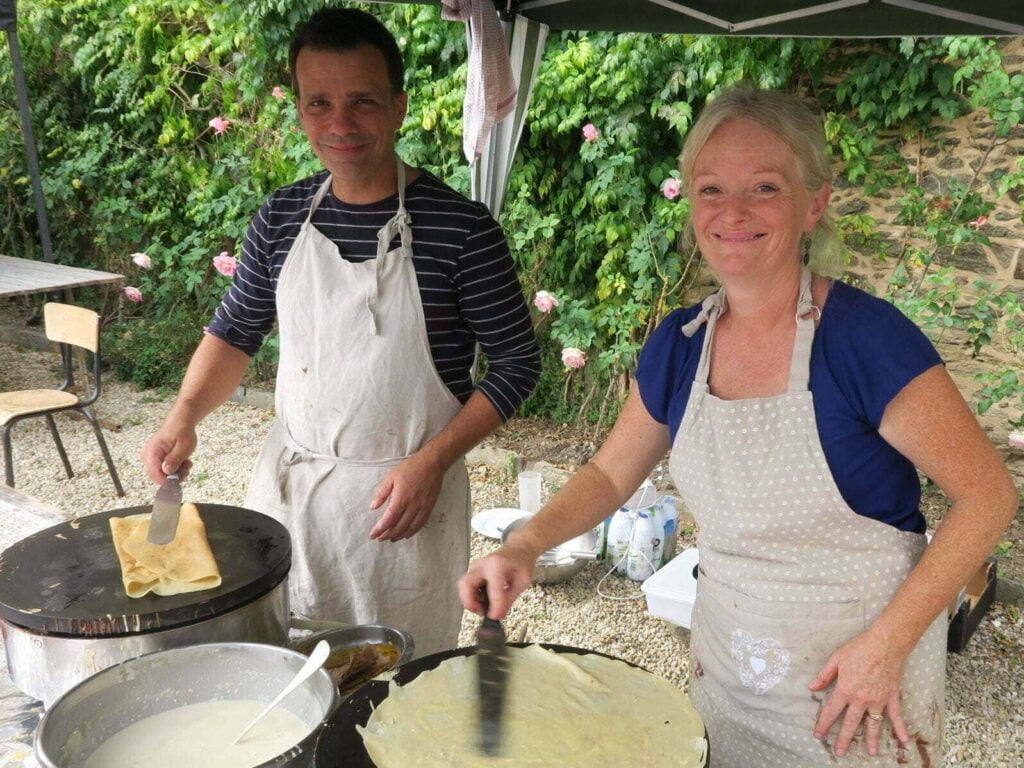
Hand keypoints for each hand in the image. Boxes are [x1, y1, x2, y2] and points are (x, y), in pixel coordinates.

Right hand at [141, 422, 195, 484]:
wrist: (180, 424)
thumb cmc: (182, 433)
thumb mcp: (183, 446)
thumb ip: (174, 459)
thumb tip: (167, 472)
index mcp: (152, 452)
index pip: (155, 475)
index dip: (168, 481)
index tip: (181, 479)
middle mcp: (147, 457)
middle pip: (158, 477)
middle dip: (174, 476)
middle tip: (187, 468)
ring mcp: (149, 459)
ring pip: (162, 475)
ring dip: (176, 472)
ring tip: (186, 462)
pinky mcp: (154, 460)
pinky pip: (163, 471)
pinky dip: (175, 469)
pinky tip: (182, 462)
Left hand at [368, 450, 444, 541]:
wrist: (432, 464)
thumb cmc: (410, 468)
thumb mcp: (391, 477)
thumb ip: (381, 493)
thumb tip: (372, 507)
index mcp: (401, 498)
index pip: (388, 519)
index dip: (380, 529)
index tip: (373, 535)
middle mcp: (412, 506)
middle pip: (398, 526)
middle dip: (387, 535)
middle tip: (380, 538)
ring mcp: (422, 508)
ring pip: (410, 528)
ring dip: (399, 535)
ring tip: (391, 539)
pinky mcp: (429, 508)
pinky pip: (421, 524)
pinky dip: (412, 532)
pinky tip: (406, 535)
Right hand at [457, 544, 535, 619]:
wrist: (517, 550)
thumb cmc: (520, 563)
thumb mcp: (522, 582)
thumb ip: (509, 599)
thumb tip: (497, 615)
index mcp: (497, 564)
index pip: (492, 589)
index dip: (494, 606)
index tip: (496, 617)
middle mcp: (482, 564)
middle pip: (465, 585)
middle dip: (471, 603)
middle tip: (483, 612)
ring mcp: (475, 567)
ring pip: (463, 586)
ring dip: (470, 601)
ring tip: (485, 607)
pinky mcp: (473, 571)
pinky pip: (467, 587)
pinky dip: (472, 597)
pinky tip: (485, 600)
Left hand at [810, 628, 910, 756]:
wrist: (885, 643)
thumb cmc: (859, 649)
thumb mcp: (836, 659)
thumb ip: (824, 676)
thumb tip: (812, 688)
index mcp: (845, 689)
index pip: (832, 711)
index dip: (824, 724)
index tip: (818, 735)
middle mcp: (861, 699)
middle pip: (851, 723)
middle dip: (844, 739)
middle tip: (839, 753)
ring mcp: (878, 700)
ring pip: (873, 724)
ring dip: (872, 740)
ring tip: (871, 754)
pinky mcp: (892, 697)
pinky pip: (896, 715)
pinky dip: (901, 728)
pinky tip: (904, 741)